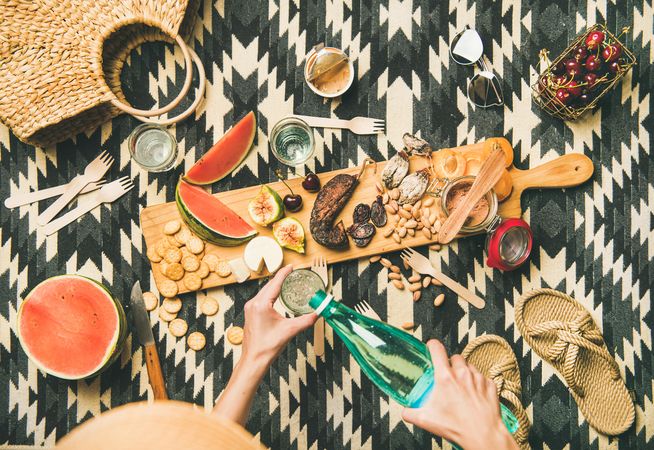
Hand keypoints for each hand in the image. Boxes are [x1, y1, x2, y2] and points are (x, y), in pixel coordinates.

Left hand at [241, 265, 316, 368]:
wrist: (254, 360)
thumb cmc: (267, 347)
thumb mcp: (289, 331)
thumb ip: (306, 320)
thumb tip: (318, 313)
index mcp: (261, 304)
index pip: (275, 284)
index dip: (284, 274)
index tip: (291, 267)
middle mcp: (253, 304)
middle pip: (269, 285)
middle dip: (281, 278)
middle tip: (292, 273)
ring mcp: (250, 308)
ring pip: (264, 291)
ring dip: (275, 285)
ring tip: (286, 281)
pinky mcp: (250, 314)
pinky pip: (261, 298)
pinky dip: (270, 293)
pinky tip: (276, 294)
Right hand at [402, 340, 518, 449]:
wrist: (483, 435)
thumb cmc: (457, 427)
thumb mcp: (426, 420)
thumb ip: (411, 413)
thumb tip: (404, 412)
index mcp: (445, 377)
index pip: (437, 349)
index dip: (432, 345)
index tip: (431, 347)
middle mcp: (462, 373)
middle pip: (454, 357)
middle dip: (450, 364)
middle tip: (447, 377)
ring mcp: (478, 378)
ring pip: (469, 366)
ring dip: (464, 373)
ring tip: (461, 388)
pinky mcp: (490, 385)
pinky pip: (483, 377)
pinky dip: (478, 383)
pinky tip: (474, 395)